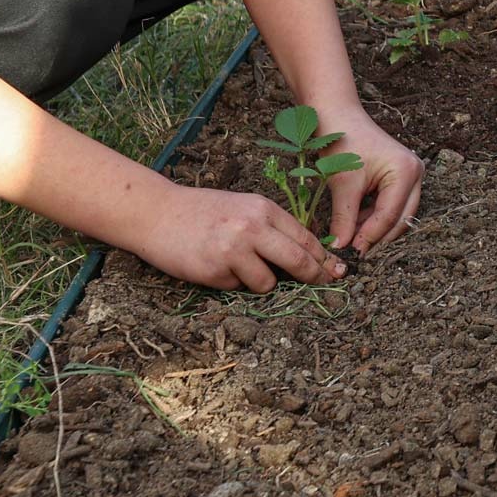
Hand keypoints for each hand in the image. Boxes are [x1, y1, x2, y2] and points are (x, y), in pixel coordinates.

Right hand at [131, 185, 341, 291]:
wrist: (157, 213)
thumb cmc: (204, 212)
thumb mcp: (244, 208)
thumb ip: (271, 227)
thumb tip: (306, 254)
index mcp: (263, 208)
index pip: (305, 237)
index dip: (324, 258)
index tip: (339, 270)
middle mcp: (252, 227)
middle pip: (298, 260)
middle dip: (315, 276)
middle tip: (325, 284)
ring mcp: (233, 249)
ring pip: (268, 282)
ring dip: (261, 282)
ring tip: (238, 267)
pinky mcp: (215, 270)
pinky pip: (238, 287)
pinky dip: (232, 283)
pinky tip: (214, 266)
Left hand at [308, 106, 421, 252]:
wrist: (336, 115)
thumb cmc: (343, 141)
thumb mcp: (343, 184)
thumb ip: (344, 219)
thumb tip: (340, 249)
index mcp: (406, 171)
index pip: (390, 215)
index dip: (370, 236)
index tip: (352, 253)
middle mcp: (415, 173)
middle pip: (401, 218)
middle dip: (378, 236)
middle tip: (355, 253)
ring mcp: (410, 175)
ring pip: (397, 214)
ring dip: (376, 228)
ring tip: (352, 240)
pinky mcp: (399, 178)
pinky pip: (390, 205)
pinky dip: (374, 217)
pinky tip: (355, 224)